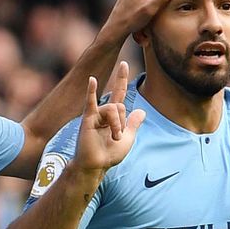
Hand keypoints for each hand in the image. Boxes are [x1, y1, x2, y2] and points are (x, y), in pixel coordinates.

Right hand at [74, 61, 145, 176]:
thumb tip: (141, 110)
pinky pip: (91, 102)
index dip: (122, 78)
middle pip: (120, 104)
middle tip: (117, 138)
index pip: (119, 92)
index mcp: (113, 115)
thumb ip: (134, 124)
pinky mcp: (88, 119)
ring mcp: (95, 114)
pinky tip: (92, 80)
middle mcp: (103, 112)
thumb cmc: (109, 155)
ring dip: (117, 126)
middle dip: (122, 123)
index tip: (124, 63)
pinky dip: (91, 91)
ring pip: (114, 109)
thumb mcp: (128, 138)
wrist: (97, 165)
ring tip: (114, 138)